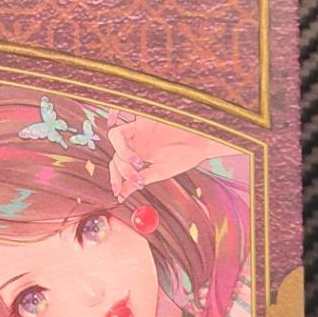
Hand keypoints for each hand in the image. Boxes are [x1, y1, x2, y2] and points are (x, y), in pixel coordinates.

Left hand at [107, 112, 230, 200]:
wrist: (203, 141)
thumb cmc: (186, 154)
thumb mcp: (160, 171)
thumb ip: (140, 180)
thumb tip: (122, 195)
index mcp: (138, 155)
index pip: (118, 165)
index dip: (115, 179)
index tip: (118, 194)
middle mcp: (135, 142)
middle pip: (115, 155)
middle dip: (122, 171)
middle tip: (137, 180)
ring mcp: (137, 130)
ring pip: (114, 139)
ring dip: (122, 155)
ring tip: (139, 164)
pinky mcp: (140, 121)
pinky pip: (121, 130)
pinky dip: (121, 143)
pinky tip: (136, 157)